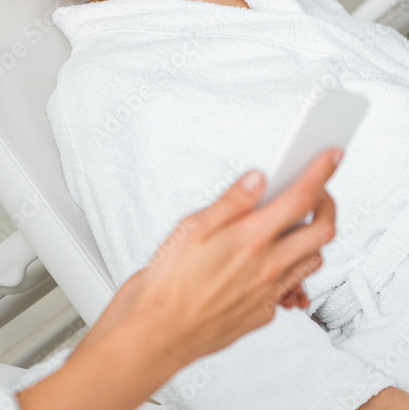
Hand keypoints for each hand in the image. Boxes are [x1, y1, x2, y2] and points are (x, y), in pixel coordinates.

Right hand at [19, 150, 339, 409]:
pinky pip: (291, 289)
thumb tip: (256, 179)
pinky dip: (290, 272)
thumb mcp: (190, 229)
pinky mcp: (263, 312)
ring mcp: (269, 292)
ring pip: (313, 260)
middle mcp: (268, 266)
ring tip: (294, 227)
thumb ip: (229, 203)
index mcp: (250, 239)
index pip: (301, 198)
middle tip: (317, 191)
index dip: (321, 172)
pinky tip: (271, 266)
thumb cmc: (167, 283)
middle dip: (327, 204)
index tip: (330, 157)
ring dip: (312, 239)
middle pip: (323, 230)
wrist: (158, 331)